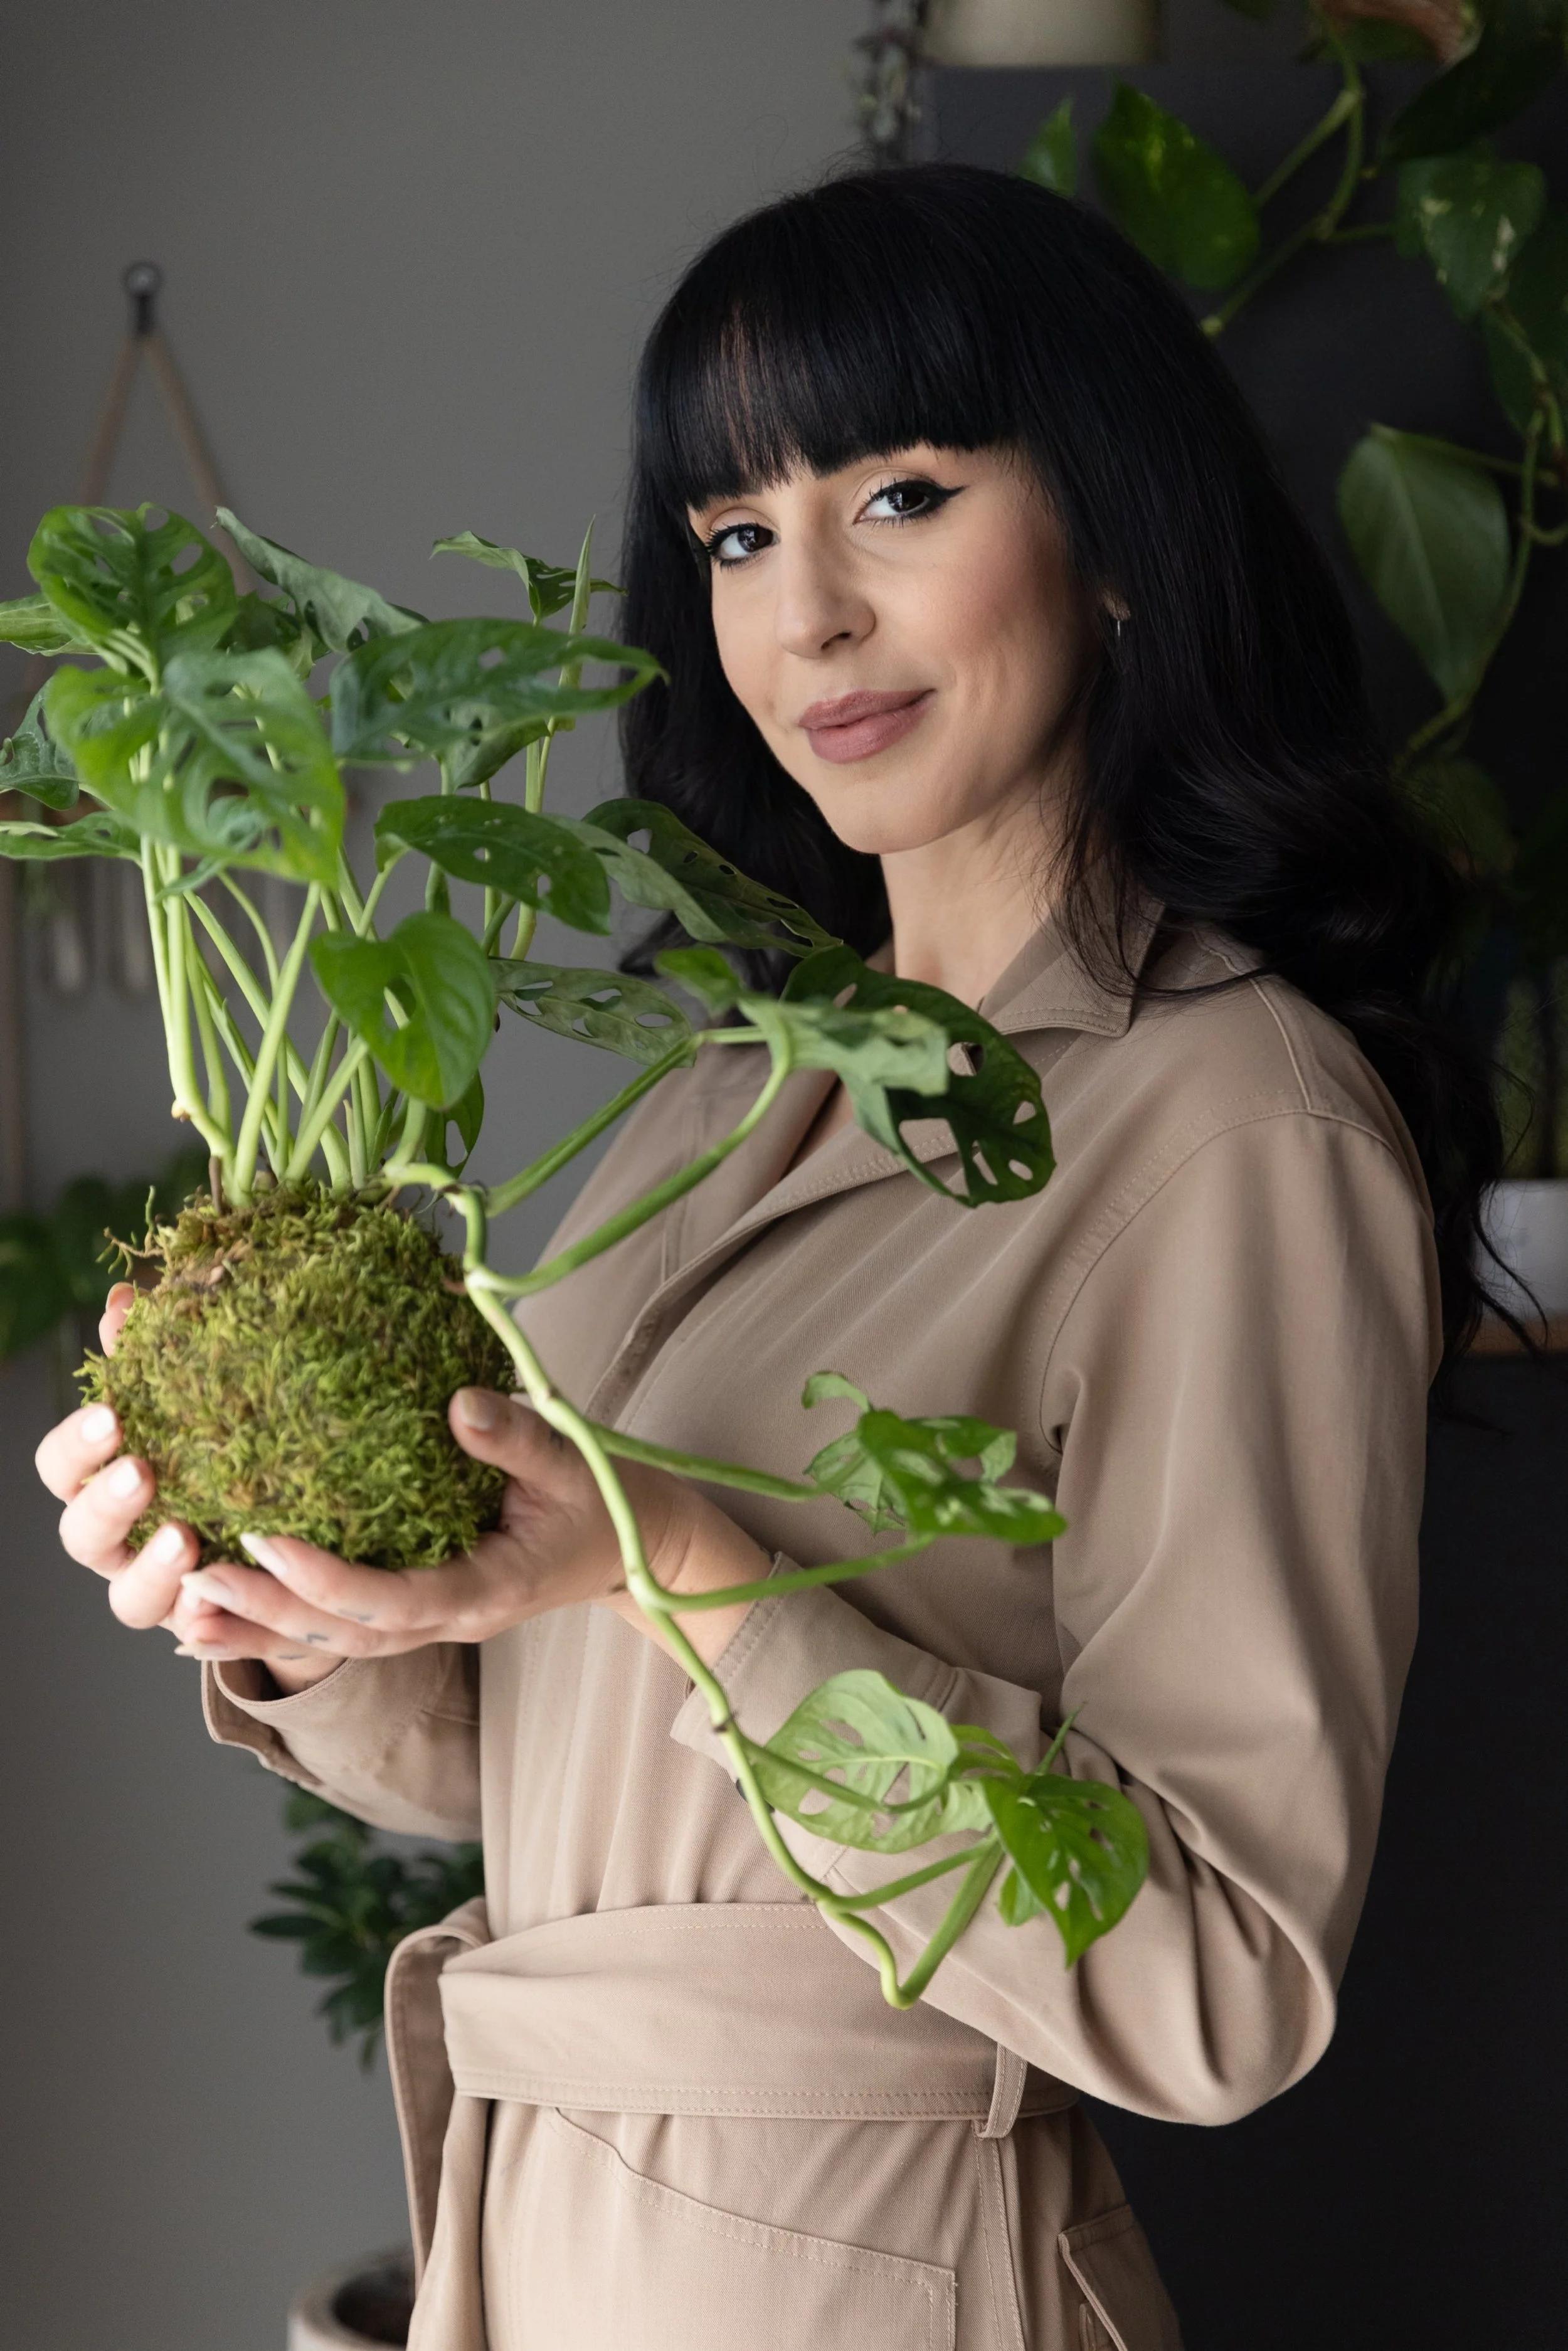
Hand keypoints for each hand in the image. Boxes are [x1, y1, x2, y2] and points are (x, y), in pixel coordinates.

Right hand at [32, 1282, 279, 1672]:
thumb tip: (126, 1299)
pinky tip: (218, 1605)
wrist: (282, 1528)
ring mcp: (157, 1591)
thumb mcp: (192, 1401)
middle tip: (143, 1473)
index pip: (58, 1468)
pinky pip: (196, 1635)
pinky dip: (203, 1624)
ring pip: (129, 1600)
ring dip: (152, 1571)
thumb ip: (153, 1358)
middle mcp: (118, 1543)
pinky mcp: (202, 1624)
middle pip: (80, 1536)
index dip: (76, 1446)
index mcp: (102, 1482)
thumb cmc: (216, 1450)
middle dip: (106, 1505)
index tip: (112, 1414)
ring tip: (188, 1538)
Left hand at [159, 1386, 767, 1687]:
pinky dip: (279, 1621)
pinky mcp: (416, 1607)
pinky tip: (219, 1610)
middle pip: (340, 1633)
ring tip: (181, 1598)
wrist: (635, 1543)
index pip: (391, 1600)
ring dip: (256, 1624)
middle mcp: (449, 1620)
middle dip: (263, 1608)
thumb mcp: (575, 1461)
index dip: (323, 1577)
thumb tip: (459, 1401)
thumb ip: (518, 1438)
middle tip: (188, 1570)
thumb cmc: (605, 1498)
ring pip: (330, 1640)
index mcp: (485, 1591)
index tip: (263, 1538)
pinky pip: (338, 1626)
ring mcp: (431, 1623)